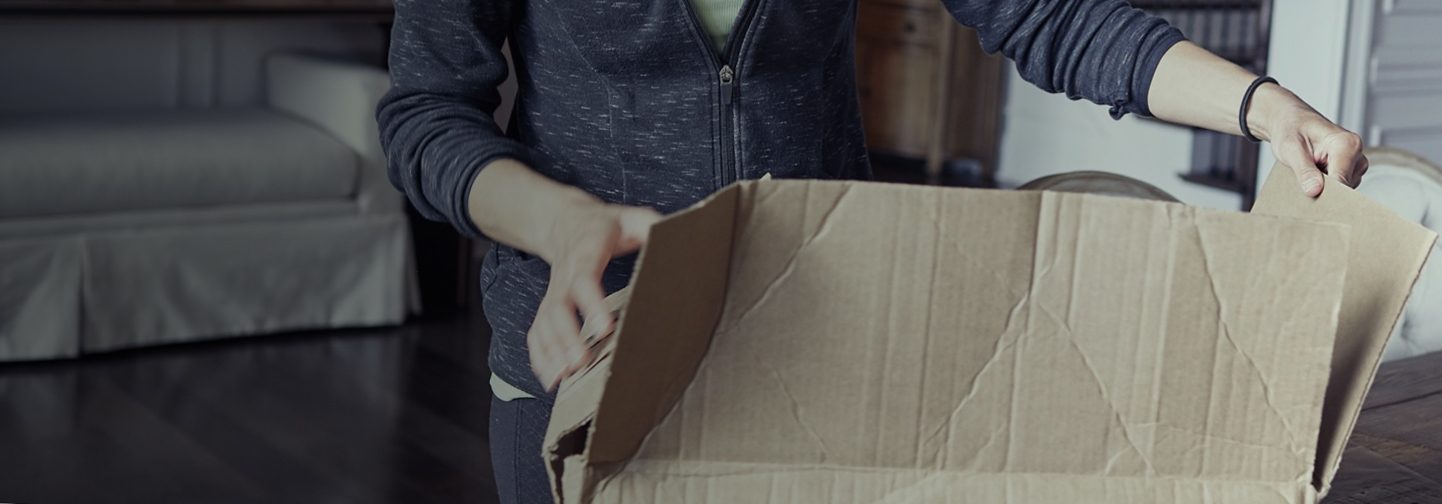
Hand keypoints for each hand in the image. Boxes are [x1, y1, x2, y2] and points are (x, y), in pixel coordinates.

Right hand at [528, 200, 659, 390]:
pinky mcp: (547, 306)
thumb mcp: (630, 217)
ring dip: (551, 352)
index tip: (605, 328)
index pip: (585, 278)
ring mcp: (553, 292)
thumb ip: (650, 226)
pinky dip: (540, 357)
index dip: (592, 303)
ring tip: (563, 379)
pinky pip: (537, 332)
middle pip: (558, 308)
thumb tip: (675, 237)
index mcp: (586, 251)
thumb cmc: (604, 224)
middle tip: (579, 363)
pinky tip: (551, 379)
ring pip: (544, 323)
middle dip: (567, 337)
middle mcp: (564, 274)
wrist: (564, 221)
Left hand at [1248, 84, 1367, 196]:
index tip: (1310, 199)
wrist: (1290, 121)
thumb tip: (1314, 191)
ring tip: (1305, 176)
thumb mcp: (1290, 149)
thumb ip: (1304, 170)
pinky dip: (1325, 187)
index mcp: (1347, 143)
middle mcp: (1356, 152)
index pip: (1342, 180)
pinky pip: (1340, 187)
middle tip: (1302, 186)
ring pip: (1342, 190)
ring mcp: (1355, 162)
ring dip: (1323, 189)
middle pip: (1344, 187)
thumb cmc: (1291, 129)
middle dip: (1324, 192)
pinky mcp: (1349, 170)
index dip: (1325, 194)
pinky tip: (1312, 178)